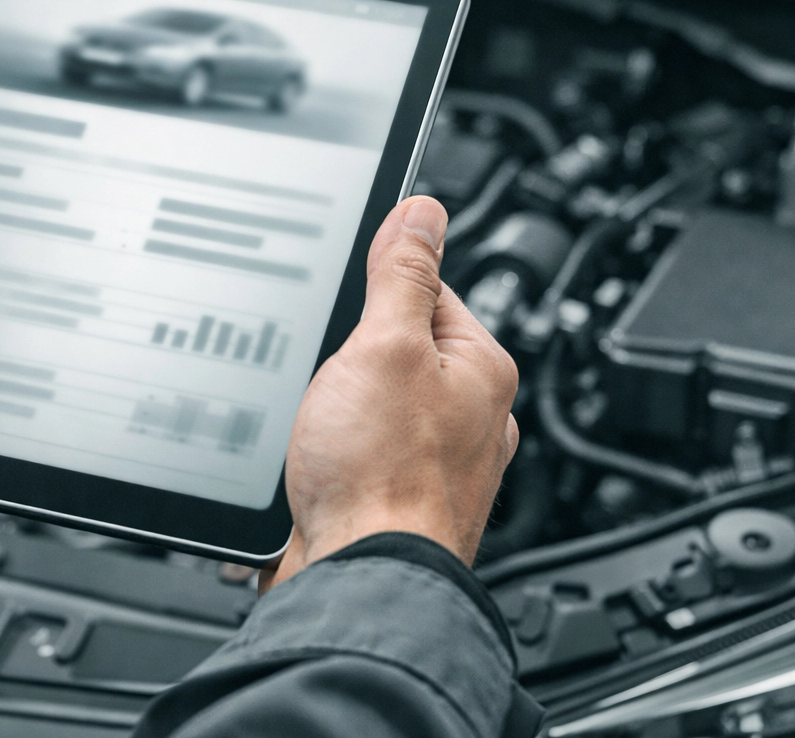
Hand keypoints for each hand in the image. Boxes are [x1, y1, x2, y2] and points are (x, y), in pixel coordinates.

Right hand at [260, 196, 519, 591]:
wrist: (359, 581)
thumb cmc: (383, 478)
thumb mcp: (384, 346)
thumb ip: (403, 276)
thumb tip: (423, 213)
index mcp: (481, 369)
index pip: (429, 292)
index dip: (377, 291)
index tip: (347, 300)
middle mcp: (470, 418)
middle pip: (395, 350)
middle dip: (348, 358)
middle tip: (327, 377)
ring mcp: (433, 464)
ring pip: (370, 405)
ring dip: (334, 410)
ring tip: (320, 428)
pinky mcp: (394, 500)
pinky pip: (356, 453)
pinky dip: (329, 454)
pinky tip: (313, 464)